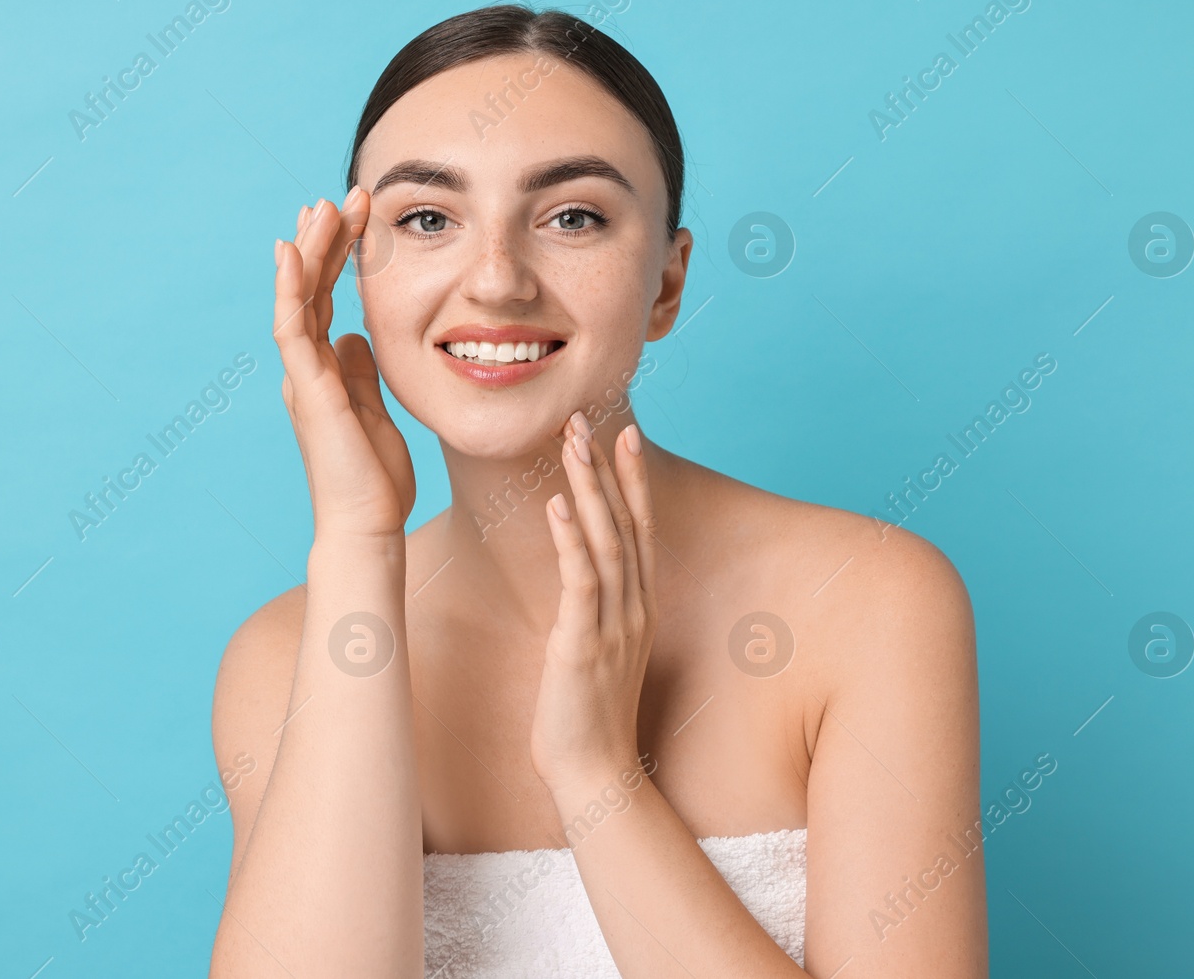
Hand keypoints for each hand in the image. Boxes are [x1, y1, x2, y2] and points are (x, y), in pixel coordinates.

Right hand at [273, 190, 414, 538]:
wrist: (366, 524)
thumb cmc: (374, 480)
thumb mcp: (377, 411)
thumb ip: (361, 372)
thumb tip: (356, 337)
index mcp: (325, 372)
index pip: (327, 301)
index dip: (338, 259)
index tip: (355, 220)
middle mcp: (307, 368)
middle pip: (311, 290)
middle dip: (326, 241)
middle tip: (341, 196)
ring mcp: (304, 376)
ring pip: (299, 298)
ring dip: (311, 250)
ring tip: (324, 204)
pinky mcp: (308, 388)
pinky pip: (293, 327)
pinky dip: (291, 287)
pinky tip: (294, 250)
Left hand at [530, 412, 657, 793]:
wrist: (594, 774)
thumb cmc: (587, 716)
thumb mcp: (597, 651)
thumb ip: (595, 611)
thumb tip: (577, 580)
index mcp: (640, 608)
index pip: (640, 530)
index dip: (633, 482)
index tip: (624, 437)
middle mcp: (635, 609)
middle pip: (626, 523)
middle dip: (606, 468)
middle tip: (586, 419)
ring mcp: (614, 626)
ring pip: (606, 541)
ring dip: (588, 489)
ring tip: (572, 443)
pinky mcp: (585, 645)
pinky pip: (581, 582)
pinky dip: (569, 540)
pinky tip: (553, 506)